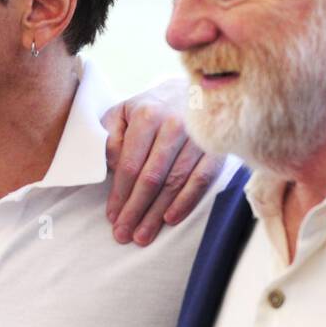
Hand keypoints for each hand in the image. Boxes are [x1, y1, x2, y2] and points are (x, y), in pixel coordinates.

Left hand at [102, 77, 226, 244]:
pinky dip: (186, 202)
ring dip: (157, 213)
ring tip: (143, 235)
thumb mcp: (122, 112)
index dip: (120, 194)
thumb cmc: (152, 107)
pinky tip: (170, 219)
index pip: (130, 164)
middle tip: (124, 235)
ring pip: (174, 183)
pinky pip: (201, 180)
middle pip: (151, 178)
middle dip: (135, 210)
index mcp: (146, 116)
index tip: (112, 216)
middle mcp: (173, 125)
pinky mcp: (216, 147)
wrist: (194, 90)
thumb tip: (111, 166)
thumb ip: (109, 136)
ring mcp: (197, 137)